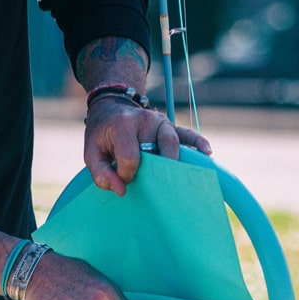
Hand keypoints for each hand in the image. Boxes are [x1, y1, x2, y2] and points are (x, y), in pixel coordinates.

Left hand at [84, 97, 211, 195]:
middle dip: (155, 171)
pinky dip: (197, 142)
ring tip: (178, 179)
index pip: (131, 158)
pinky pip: (187, 134)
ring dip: (175, 162)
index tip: (123, 178)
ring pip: (173, 143)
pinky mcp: (171, 126)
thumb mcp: (92, 153)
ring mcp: (161, 122)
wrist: (112, 108)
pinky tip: (207, 152)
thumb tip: (122, 191)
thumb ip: (101, 174)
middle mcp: (145, 120)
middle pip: (157, 150)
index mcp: (123, 126)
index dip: (127, 174)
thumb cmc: (103, 136)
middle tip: (153, 185)